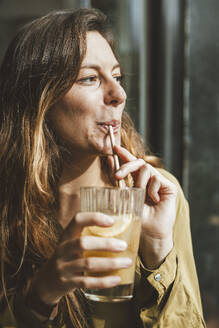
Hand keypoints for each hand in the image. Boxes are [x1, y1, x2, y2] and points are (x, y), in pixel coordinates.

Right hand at [30, 212, 130, 304]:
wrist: (46, 282)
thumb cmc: (67, 257)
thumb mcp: (71, 243)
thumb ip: (89, 236)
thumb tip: (122, 231)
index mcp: (66, 235)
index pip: (77, 220)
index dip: (94, 218)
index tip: (112, 221)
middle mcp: (63, 249)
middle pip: (83, 243)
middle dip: (106, 244)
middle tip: (123, 245)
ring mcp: (64, 267)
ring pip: (88, 264)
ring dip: (110, 263)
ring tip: (127, 262)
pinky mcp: (67, 283)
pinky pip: (87, 282)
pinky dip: (104, 281)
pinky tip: (117, 279)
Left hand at [109, 145, 177, 268]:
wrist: (150, 233)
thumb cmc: (137, 218)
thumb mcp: (125, 201)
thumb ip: (120, 186)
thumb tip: (111, 169)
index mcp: (137, 181)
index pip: (131, 164)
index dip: (124, 155)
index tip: (114, 147)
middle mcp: (148, 179)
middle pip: (138, 162)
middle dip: (126, 166)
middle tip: (117, 176)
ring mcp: (158, 182)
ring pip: (146, 169)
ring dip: (139, 182)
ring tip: (139, 196)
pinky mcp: (168, 187)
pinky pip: (156, 179)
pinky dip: (151, 189)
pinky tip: (153, 200)